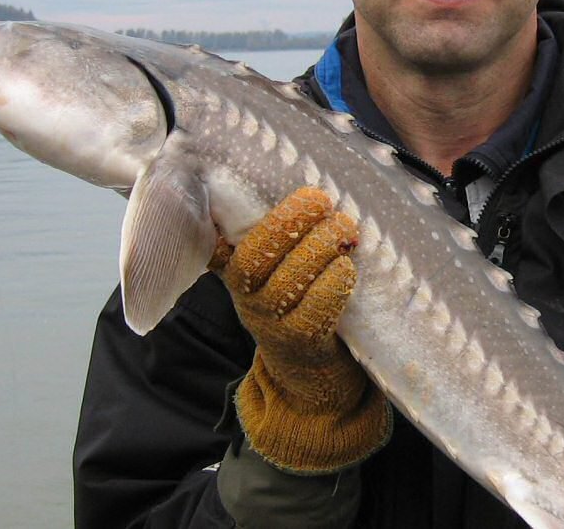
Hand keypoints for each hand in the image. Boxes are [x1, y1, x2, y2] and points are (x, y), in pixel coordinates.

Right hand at [211, 187, 391, 471]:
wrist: (316, 380)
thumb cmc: (306, 304)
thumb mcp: (285, 268)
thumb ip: (287, 234)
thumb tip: (314, 182)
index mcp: (238, 271)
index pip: (217, 244)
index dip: (220, 218)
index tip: (241, 189)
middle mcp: (246, 298)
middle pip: (253, 258)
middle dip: (287, 223)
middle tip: (320, 200)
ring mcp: (270, 325)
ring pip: (284, 283)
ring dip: (318, 248)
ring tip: (343, 227)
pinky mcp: (301, 345)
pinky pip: (313, 312)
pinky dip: (332, 284)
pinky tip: (346, 267)